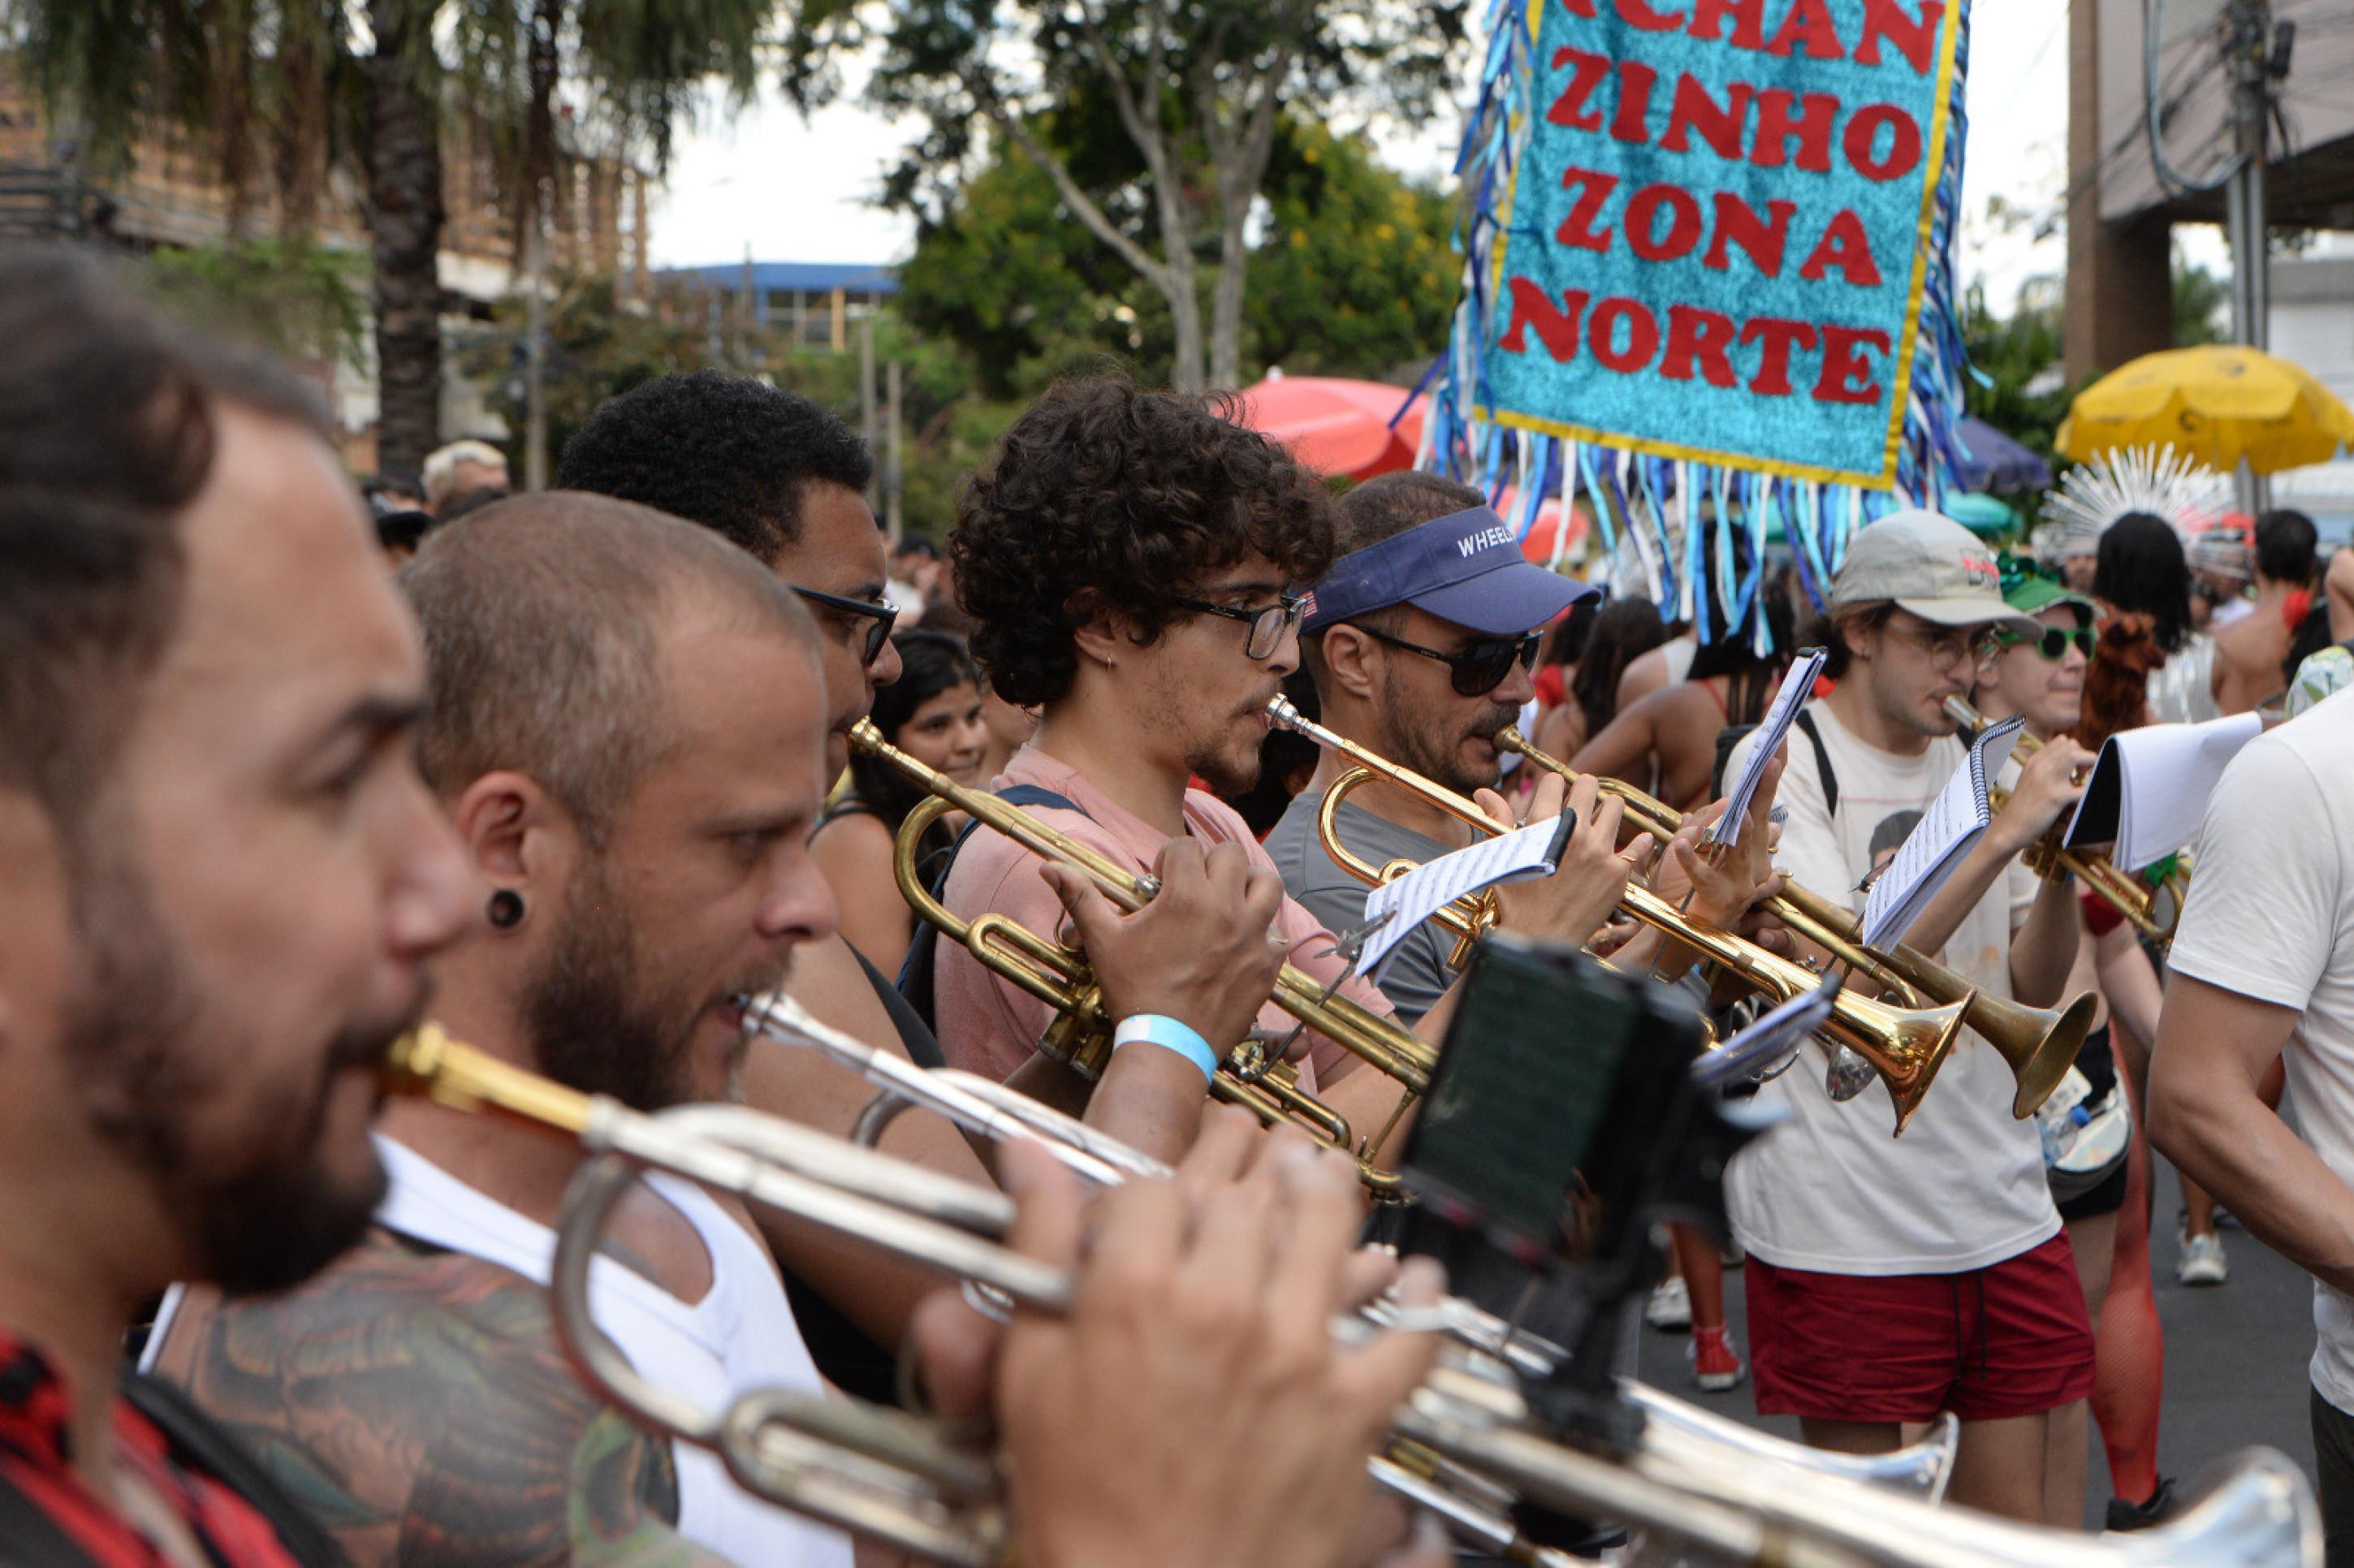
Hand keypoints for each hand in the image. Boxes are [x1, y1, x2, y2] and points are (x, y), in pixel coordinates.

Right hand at [916, 1111, 1445, 1567]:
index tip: (1144, 1224)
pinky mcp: (1352, 1408)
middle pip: (1239, 1203)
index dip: (1141, 1203)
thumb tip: (1026, 1153)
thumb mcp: (1033, 1370)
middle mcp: (1224, 1306)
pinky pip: (1408, 1335)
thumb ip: (1037, 1246)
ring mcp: (1297, 1354)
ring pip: (1324, 1231)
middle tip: (1240, 1185)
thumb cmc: (1081, 1499)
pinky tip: (1417, 1276)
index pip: (1148, 1193)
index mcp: (1136, 1291)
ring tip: (1318, 1176)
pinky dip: (1421, 1300)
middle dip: (1232, 1190)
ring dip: (1321, 1194)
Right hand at [1043, 839, 1281, 1052]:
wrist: (1167, 1046)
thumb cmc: (1132, 992)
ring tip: (1230, 900)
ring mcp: (1252, 937)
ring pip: (1268, 884)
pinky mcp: (1267, 965)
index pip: (1186, 847)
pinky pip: (1277, 934)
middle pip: (1232, 855)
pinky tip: (1241, 943)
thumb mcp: (1103, 942)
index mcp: (1186, 896)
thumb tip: (1049, 867)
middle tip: (1196, 885)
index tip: (1162, 878)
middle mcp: (1225, 909)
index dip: (1170, 857)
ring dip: (1249, 885)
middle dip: (1211, 864)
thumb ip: (1080, 897)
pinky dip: (1263, 933)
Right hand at [1477, 768, 1648, 947]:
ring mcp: (1600, 852)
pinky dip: (1637, 842)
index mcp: (1545, 826)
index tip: (1552, 797)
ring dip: (1605, 810)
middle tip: (1577, 803)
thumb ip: (1499, 819)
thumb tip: (1482, 792)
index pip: (1554, 781)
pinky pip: (1639, 845)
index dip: (1551, 787)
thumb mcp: (1503, 857)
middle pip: (1588, 784)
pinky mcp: (1618, 872)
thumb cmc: (1516, 900)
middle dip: (1581, 790)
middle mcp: (1575, 833)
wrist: (1540, 938)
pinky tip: (1633, 841)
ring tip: (1597, 823)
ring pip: (1615, 805)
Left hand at [1672, 752, 1789, 936]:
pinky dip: (1692, 860)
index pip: (1759, 804)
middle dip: (1766, 788)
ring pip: (1742, 851)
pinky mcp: (1718, 899)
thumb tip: (1737, 805)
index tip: (1779, 743)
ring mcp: (1738, 882)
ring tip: (1740, 810)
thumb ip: (1715, 825)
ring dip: (1742, 830)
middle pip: (1759, 818)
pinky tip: (1681, 844)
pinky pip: (1703, 876)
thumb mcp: (1700, 849)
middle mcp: (1749, 862)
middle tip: (1772, 759)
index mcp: (1746, 846)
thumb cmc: (1690, 889)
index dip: (1769, 775)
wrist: (1684, 932)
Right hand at [1993, 736, 2093, 851]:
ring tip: (2082, 782)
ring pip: (2079, 756)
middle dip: (2085, 757)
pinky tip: (2082, 801)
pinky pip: (2084, 788)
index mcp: (2034, 761)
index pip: (2062, 740)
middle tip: (2081, 775)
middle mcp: (2040, 765)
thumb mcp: (2029, 781)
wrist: (2009, 828)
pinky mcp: (2056, 797)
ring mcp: (2048, 780)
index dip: (2074, 750)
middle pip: (2073, 745)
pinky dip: (2089, 793)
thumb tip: (2070, 765)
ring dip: (2089, 768)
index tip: (2074, 767)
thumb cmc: (2022, 809)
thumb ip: (2045, 769)